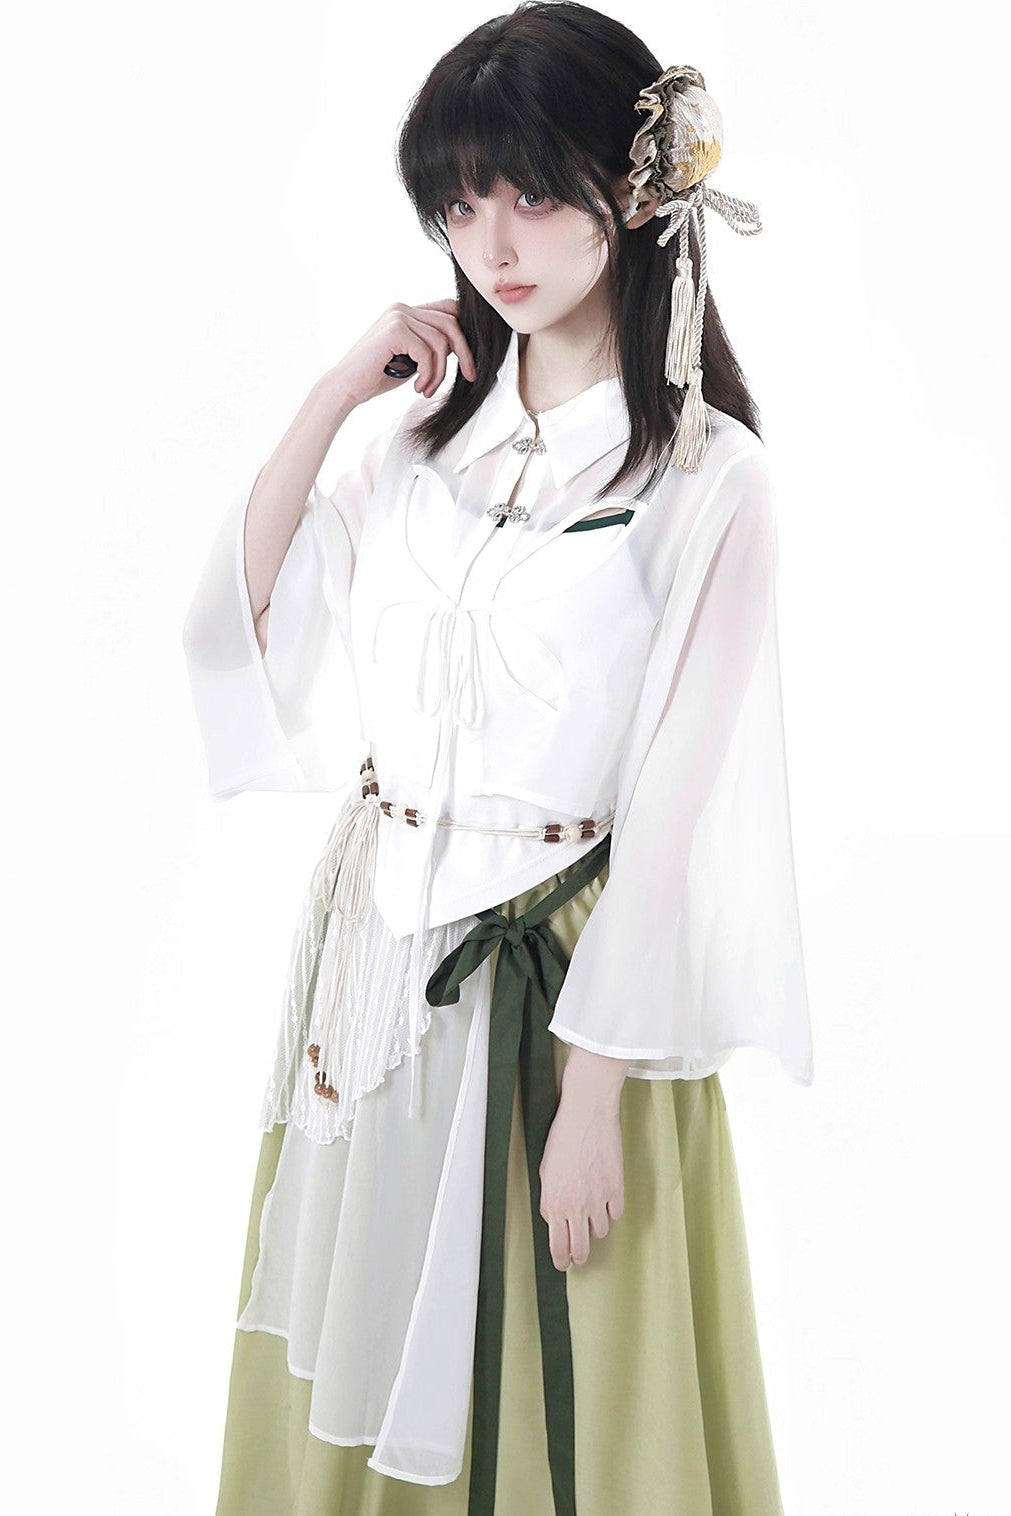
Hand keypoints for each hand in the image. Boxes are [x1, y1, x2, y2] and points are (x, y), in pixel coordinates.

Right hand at [327, 299, 477, 408]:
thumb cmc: (375, 376)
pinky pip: (427, 353)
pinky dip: (428, 375)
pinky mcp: (395, 330)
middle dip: (465, 353)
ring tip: (426, 389)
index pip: (448, 310)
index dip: (464, 333)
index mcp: (406, 312)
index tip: (470, 363)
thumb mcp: (411, 359)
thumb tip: (459, 347)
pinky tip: (417, 387)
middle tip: (469, 377)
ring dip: (440, 372)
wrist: (346, 387)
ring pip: (441, 341)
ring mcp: (398, 316)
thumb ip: (430, 347)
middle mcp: (402, 308)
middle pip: (451, 323)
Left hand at [538, 1075, 624, 1270]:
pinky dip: (611, 1209)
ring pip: (601, 1231)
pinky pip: (616, 1212)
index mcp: (555, 1202)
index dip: (561, 1259)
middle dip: (580, 1255)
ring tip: (592, 1214)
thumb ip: (548, 1198)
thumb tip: (553, 1217)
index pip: (558, 1245)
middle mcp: (577, 1206)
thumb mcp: (544, 1170)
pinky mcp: (616, 1188)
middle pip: (582, 1248)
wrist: (587, 1114)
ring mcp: (598, 1199)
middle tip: (579, 1255)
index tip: (563, 1264)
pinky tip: (605, 1198)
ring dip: (596, 1227)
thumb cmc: (562, 1136)